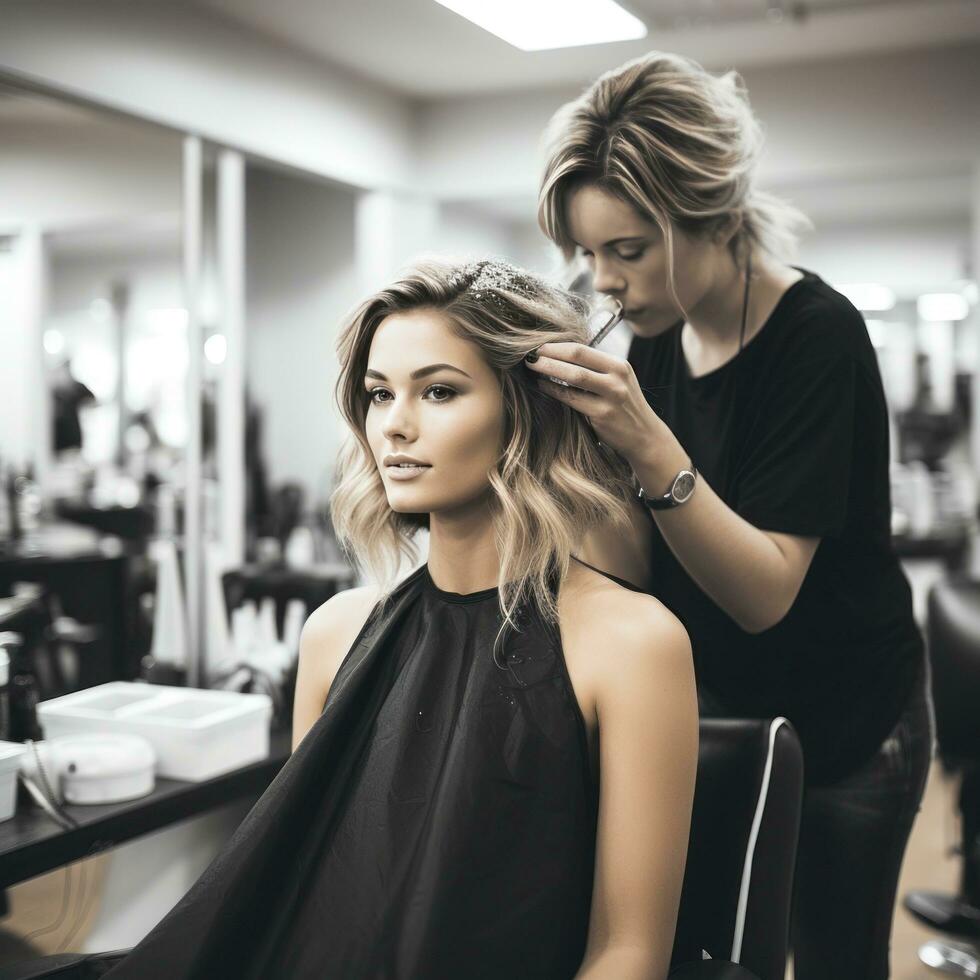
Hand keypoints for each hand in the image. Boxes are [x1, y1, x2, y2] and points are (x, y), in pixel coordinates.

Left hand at [525, 342, 671, 468]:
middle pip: (577, 356)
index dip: (557, 345)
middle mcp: (617, 377)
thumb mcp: (618, 382)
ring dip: (548, 369)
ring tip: (531, 367)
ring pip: (573, 376)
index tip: (538, 345)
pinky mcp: (603, 415)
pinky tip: (542, 386)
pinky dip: (553, 390)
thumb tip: (559, 355)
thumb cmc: (623, 408)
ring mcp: (611, 396)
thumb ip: (595, 369)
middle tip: (528, 354)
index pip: (582, 348)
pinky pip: (571, 399)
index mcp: (619, 365)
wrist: (644, 437)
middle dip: (550, 353)